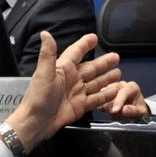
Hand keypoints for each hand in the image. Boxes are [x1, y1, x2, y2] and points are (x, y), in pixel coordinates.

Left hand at [4, 32, 119, 149]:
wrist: (37, 122)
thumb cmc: (37, 98)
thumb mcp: (44, 73)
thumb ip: (48, 54)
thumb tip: (45, 34)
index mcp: (63, 69)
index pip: (76, 53)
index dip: (85, 45)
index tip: (94, 38)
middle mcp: (71, 79)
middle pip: (91, 68)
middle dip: (103, 62)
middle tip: (115, 57)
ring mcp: (77, 92)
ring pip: (96, 82)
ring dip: (107, 78)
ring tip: (118, 73)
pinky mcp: (80, 106)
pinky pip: (96, 99)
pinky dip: (106, 95)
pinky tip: (114, 91)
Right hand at [97, 80, 152, 121]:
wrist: (134, 109)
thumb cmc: (138, 109)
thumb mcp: (141, 112)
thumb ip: (134, 111)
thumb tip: (124, 110)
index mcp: (132, 87)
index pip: (123, 92)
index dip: (118, 102)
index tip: (115, 111)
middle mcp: (121, 85)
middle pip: (111, 92)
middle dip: (111, 106)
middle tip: (116, 114)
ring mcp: (111, 88)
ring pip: (104, 96)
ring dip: (107, 107)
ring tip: (114, 113)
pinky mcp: (104, 93)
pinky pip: (99, 99)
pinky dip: (102, 106)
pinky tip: (107, 111)